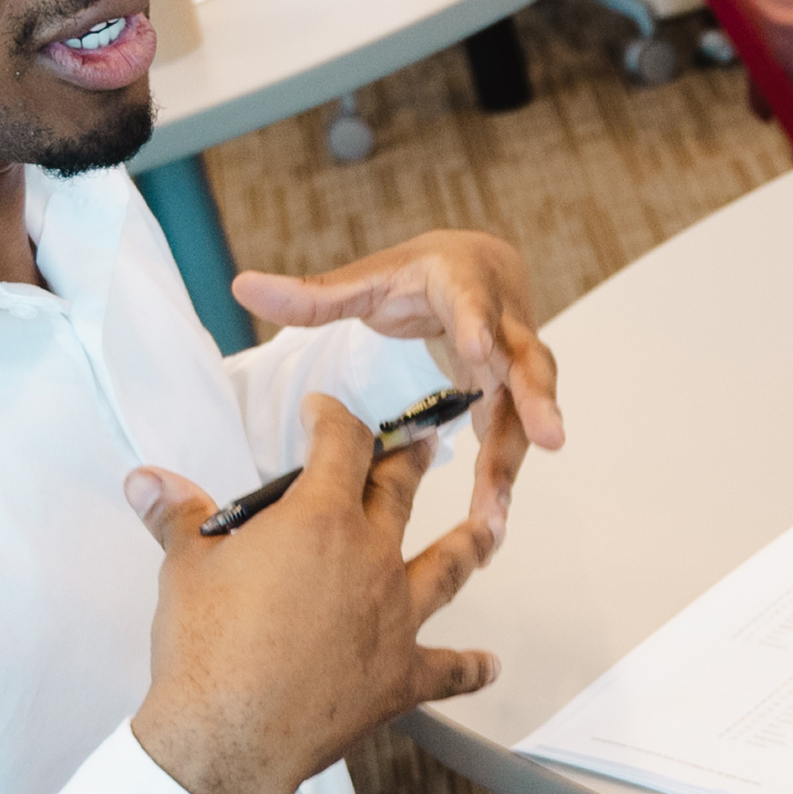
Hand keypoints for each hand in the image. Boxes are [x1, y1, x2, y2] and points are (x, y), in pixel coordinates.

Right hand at [123, 398, 498, 793]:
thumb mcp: (183, 567)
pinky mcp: (402, 677)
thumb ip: (177, 515)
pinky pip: (449, 669)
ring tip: (493, 523)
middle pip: (400, 493)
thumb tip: (144, 480)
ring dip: (473, 541)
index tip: (324, 411)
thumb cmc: (205, 647)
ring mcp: (396, 618)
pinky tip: (490, 665)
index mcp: (320, 520)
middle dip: (409, 459)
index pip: (341, 445)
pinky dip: (471, 668)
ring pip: (449, 567)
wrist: (227, 737)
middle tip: (422, 441)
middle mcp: (371, 559)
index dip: (334, 418)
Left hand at [233, 231, 564, 549]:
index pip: (473, 302)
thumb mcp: (370, 279)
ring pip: (526, 411)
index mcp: (463, 284)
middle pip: (528, 363)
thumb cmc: (423, 276)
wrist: (479, 270)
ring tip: (497, 513)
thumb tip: (244, 287)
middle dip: (536, 400)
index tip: (477, 348)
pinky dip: (502, 478)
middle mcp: (502, 324)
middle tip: (548, 436)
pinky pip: (512, 437)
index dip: (479, 324)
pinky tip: (487, 524)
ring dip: (515, 461)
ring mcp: (513, 363)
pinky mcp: (513, 395)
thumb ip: (313, 294)